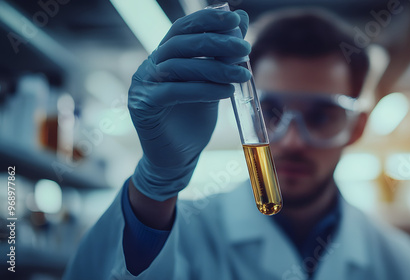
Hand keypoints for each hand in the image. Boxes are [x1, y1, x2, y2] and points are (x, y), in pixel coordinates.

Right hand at [129, 9, 249, 200]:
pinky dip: (204, 90)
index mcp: (165, 57)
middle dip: (216, 42)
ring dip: (215, 68)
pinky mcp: (143, 106)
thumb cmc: (194, 121)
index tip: (235, 19)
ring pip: (178, 67)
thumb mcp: (213, 85)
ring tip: (242, 74)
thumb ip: (222, 57)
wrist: (177, 159)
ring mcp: (143, 85)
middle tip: (245, 48)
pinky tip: (226, 92)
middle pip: (181, 43)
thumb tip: (240, 19)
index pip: (183, 28)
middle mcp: (150, 66)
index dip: (207, 19)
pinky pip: (175, 92)